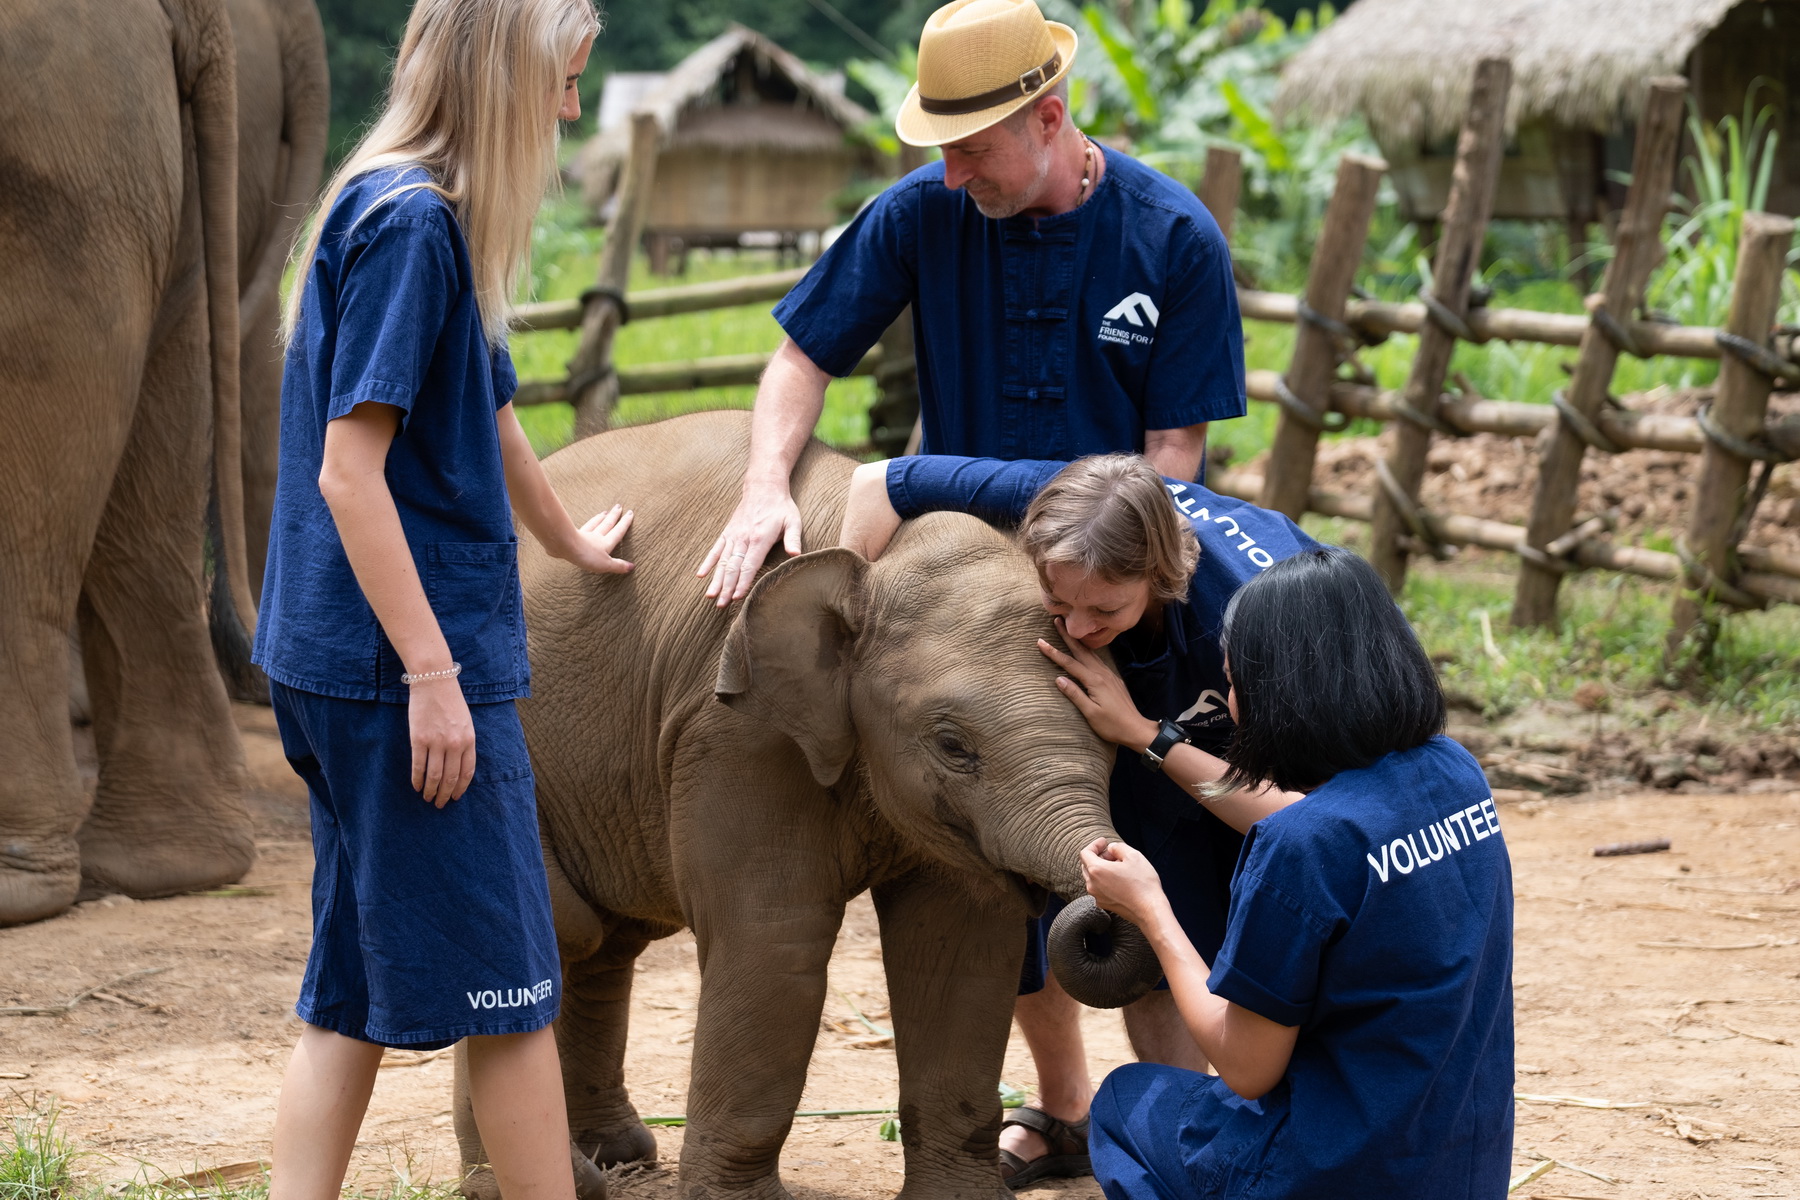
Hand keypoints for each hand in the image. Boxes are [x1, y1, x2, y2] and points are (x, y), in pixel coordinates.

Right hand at [409, 676, 474, 806]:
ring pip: (435, 776)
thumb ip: (464, 742)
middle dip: (445, 794)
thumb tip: (457, 766)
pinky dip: (417, 779)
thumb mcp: (465, 722)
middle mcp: (455, 743)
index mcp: (469, 739)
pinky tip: (416, 786)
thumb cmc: (450, 700)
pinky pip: (418, 766)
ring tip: (428, 798)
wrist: (434, 681)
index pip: (467, 771)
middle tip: (440, 804)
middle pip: (451, 777)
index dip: (461, 787)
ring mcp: (436, 742)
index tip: (456, 797)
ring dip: (431, 790)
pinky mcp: (419, 739)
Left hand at [561, 503, 633, 573]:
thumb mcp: (605, 564)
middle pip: (607, 524)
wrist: (565, 546)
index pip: (618, 532)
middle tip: (619, 506)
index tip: (630, 513)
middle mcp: (596, 537)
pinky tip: (585, 523)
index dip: (625, 523)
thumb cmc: (586, 555)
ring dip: (600, 518)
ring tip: (604, 512)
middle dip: (614, 516)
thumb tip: (632, 567)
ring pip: (595, 524)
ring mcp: (584, 535)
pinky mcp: (572, 536)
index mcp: (605, 543)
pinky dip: (586, 524)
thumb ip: (618, 565)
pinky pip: (582, 528)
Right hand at [696, 482, 802, 606]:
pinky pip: (715, 550)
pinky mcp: (727, 533)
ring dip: (716, 580)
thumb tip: (796, 554)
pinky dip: (707, 563)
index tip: (737, 597)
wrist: (763, 486)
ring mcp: (733, 536)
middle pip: (733, 567)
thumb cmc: (781, 507)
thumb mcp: (793, 520)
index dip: (743, 582)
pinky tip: (700, 576)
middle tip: (721, 605)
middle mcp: (743, 538)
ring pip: (722, 561)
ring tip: (710, 597)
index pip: (749, 565)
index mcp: (759, 538)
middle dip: (727, 587)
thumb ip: (793, 538)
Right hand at [1038, 620, 1159, 748]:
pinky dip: (1088, 651)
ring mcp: (1109, 675)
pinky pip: (1098, 660)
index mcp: (1095, 681)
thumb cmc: (1112, 725)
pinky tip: (1086, 651)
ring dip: (1078, 642)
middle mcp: (1102, 674)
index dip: (1053, 652)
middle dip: (1067, 636)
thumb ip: (1075, 694)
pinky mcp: (1113, 680)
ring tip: (1069, 632)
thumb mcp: (1090, 713)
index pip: (1069, 663)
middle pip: (1081, 651)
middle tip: (1057, 621)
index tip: (1040, 641)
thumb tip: (1058, 679)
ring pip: (1090, 654)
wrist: (1136, 729)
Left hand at [1080, 837, 1168, 928]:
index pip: (1085, 853)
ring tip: (1119, 867)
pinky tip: (1120, 880)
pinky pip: (1099, 888)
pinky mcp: (1104, 904)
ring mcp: (1097, 896)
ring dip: (1102, 869)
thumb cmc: (1143, 883)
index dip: (1095, 844)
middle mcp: (1092, 885)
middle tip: (1113, 854)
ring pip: (1093, 877)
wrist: (1150, 910)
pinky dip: (1105, 880)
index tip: (1105, 842)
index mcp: (1096, 870)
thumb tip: (1111, 849)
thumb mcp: (1133, 856)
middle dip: (1098, 856)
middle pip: (1087, 865)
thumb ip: (1118, 847)